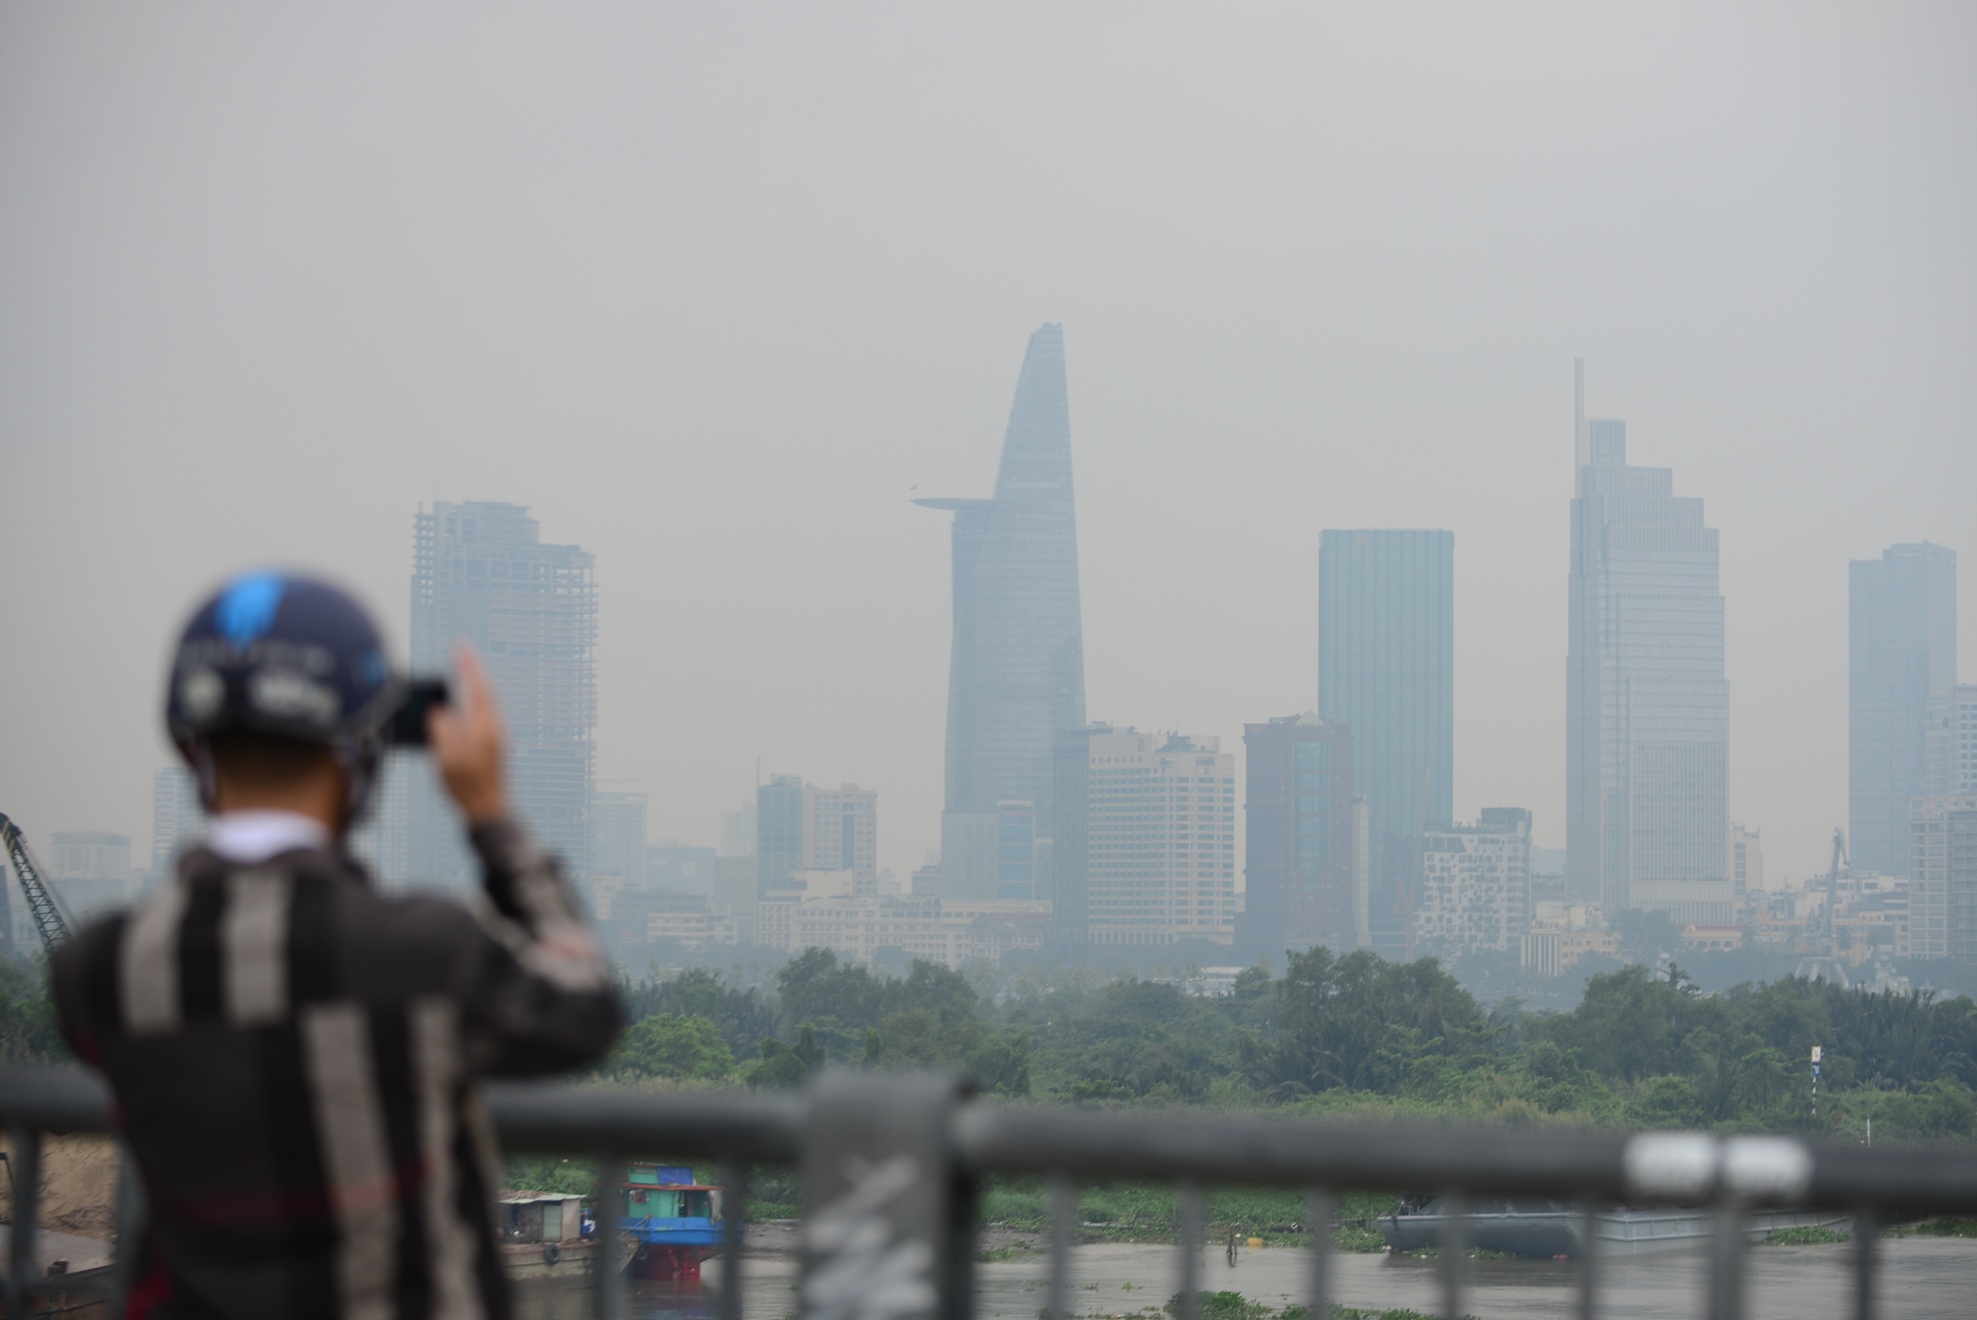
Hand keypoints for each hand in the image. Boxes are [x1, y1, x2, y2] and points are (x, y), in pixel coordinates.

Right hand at [428, 644, 509, 824]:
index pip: (476, 687)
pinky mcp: (494, 745)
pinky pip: (483, 714)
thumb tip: (441, 712)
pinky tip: (464, 704)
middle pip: (484, 691)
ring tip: (462, 672)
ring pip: (485, 703)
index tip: (459, 646)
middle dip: (471, 671)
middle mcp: (494, 728)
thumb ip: (443, 732)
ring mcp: (496, 736)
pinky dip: (473, 702)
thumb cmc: (466, 788)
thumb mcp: (446, 759)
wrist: (489, 810)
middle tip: (460, 653)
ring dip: (473, 686)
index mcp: (483, 728)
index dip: (466, 666)